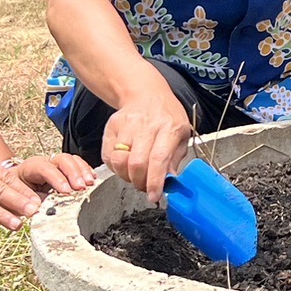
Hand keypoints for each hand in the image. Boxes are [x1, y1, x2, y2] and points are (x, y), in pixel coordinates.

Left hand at [6, 153, 97, 197]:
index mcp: (29, 168)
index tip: (66, 191)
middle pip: (62, 159)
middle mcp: (44, 163)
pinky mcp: (64, 171)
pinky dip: (86, 172)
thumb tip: (44, 209)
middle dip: (74, 173)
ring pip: (72, 160)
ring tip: (90, 184)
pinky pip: (78, 165)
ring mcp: (55, 166)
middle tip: (81, 187)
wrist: (12, 191)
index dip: (57, 178)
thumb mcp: (18, 201)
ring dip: (83, 172)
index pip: (45, 167)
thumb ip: (32, 204)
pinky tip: (92, 180)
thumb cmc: (14, 196)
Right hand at [103, 86, 197, 205]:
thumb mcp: (182, 134)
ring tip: (135, 176)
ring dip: (126, 176)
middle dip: (140, 183)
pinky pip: (108, 156)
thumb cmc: (167, 116)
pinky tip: (125, 164)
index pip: (158, 160)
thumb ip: (176, 158)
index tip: (154, 197)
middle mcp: (147, 125)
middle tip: (145, 187)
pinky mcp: (111, 127)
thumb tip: (170, 181)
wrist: (146, 94)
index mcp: (169, 127)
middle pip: (136, 163)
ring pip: (119, 161)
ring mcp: (126, 125)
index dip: (154, 182)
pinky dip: (115, 167)